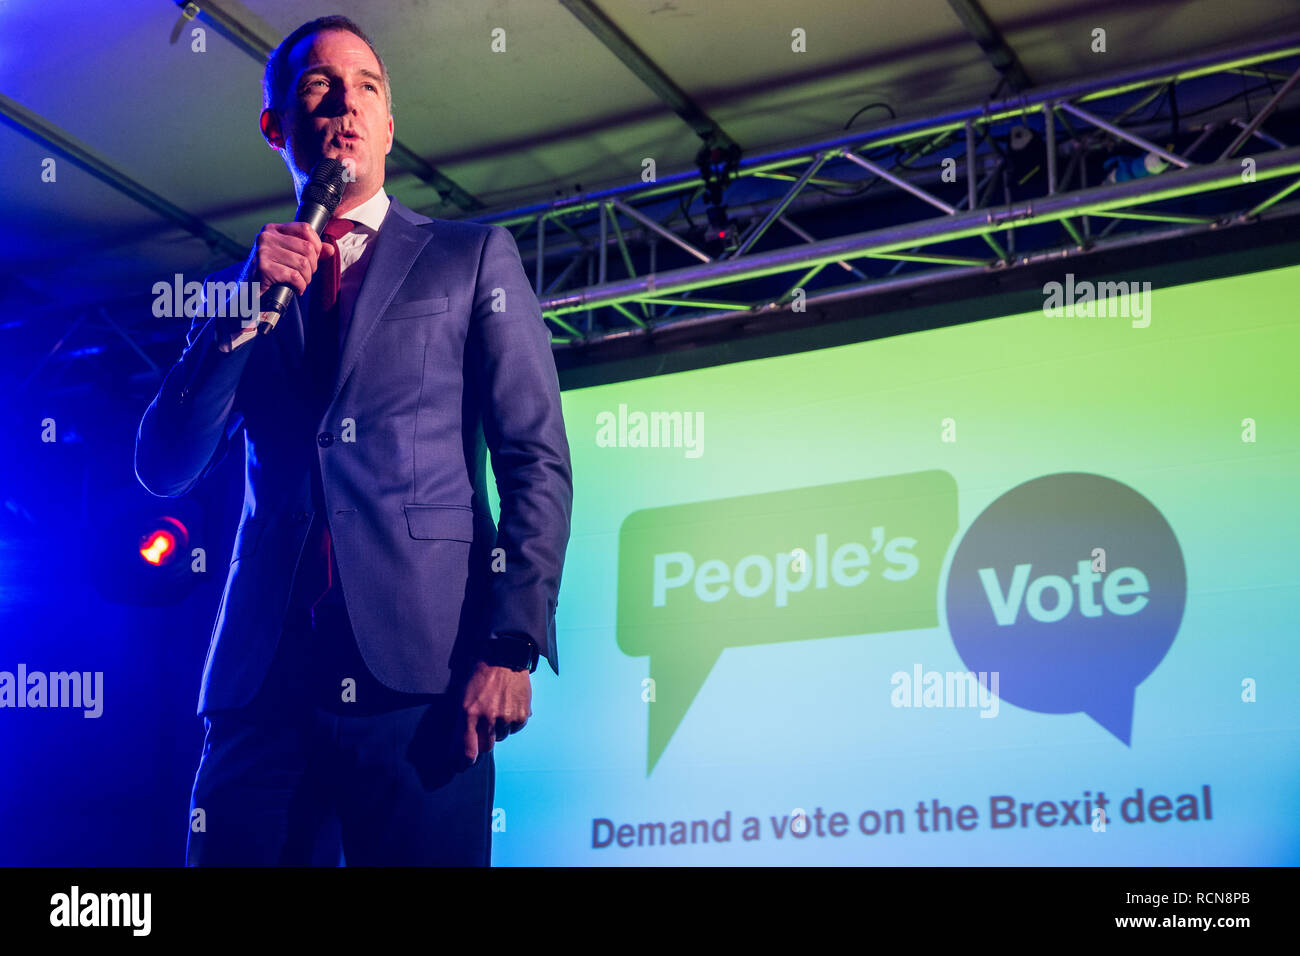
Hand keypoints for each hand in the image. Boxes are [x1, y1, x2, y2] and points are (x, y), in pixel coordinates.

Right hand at [220, 222, 336, 340]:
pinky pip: (294, 276)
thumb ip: (311, 251)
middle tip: (306, 275)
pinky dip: (300, 286)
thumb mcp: (290, 257)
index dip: (317, 245)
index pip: (305, 228)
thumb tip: (329, 249)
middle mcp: (266, 237)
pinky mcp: (263, 268)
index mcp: (273, 230)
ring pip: (303, 263)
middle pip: (307, 248)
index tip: (314, 258)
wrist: (249, 291)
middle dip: (312, 266)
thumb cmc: (271, 272)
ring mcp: (263, 251)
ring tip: (300, 282)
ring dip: (307, 278)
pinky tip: (295, 288)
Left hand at [459, 661, 530, 764]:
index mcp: (469, 713)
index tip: (461, 766)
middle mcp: (488, 717)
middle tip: (482, 727)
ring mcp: (507, 717)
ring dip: (497, 730)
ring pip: (500, 738)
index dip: (463, 763)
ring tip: (496, 708)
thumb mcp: (462, 697)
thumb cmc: (479, 676)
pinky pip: (514, 729)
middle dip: (482, 741)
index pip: (467, 751)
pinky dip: (510, 722)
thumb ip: (460, 724)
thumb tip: (456, 751)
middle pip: (485, 748)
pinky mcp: (522, 715)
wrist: (504, 657)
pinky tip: (508, 706)